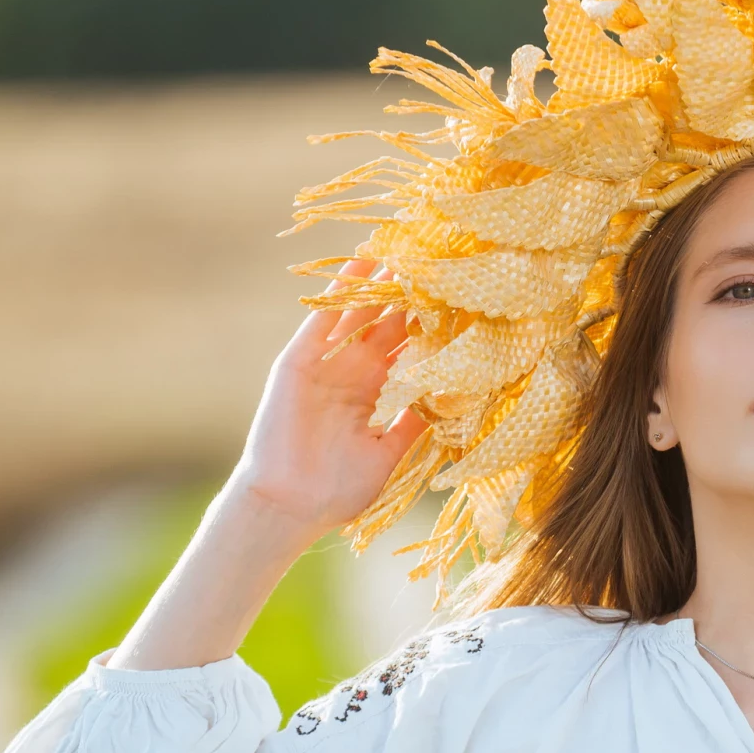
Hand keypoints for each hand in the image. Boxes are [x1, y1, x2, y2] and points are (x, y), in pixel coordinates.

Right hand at [108, 263, 419, 672]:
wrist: (290, 505)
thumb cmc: (339, 489)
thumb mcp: (391, 453)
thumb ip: (417, 422)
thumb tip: (457, 398)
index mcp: (380, 395)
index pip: (411, 350)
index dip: (433, 326)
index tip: (462, 299)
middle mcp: (356, 374)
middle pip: (389, 324)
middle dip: (412, 295)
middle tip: (440, 259)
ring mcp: (327, 364)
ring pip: (358, 313)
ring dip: (378, 282)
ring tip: (403, 247)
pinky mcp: (300, 359)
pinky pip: (323, 318)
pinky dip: (340, 290)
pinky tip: (359, 263)